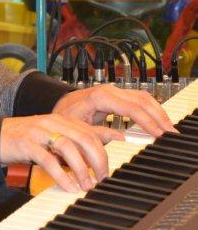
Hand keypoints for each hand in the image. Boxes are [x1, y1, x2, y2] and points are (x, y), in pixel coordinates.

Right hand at [0, 114, 124, 192]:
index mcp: (62, 119)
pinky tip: (69, 186)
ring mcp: (39, 132)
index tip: (112, 163)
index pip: (90, 131)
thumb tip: (108, 142)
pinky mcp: (26, 144)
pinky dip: (61, 175)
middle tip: (102, 178)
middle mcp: (52, 123)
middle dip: (98, 159)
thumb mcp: (54, 136)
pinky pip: (48, 159)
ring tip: (87, 185)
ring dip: (81, 169)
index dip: (106, 146)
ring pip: (67, 146)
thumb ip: (77, 139)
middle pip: (83, 137)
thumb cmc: (27, 139)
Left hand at [53, 84, 177, 136]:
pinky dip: (150, 108)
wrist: (59, 109)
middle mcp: (108, 91)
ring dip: (157, 111)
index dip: (147, 121)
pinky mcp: (116, 96)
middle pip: (141, 100)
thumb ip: (98, 135)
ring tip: (168, 127)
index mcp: (99, 97)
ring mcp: (113, 92)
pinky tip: (157, 119)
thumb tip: (121, 139)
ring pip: (142, 97)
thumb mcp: (77, 130)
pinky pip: (138, 99)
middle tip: (170, 132)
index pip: (131, 108)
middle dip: (158, 116)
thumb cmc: (64, 119)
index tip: (158, 133)